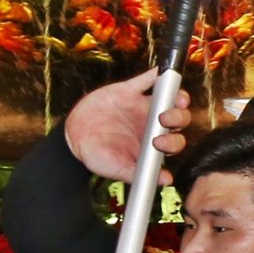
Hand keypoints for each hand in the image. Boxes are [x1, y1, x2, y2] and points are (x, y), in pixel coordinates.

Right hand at [64, 68, 190, 180]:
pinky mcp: (128, 92)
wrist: (74, 138)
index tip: (159, 143)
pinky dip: (154, 75)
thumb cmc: (97, 156)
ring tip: (176, 96)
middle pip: (178, 118)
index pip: (174, 141)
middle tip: (165, 119)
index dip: (173, 141)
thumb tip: (165, 181)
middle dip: (178, 117)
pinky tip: (160, 71)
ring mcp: (142, 106)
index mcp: (153, 143)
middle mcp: (152, 124)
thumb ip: (138, 173)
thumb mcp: (117, 168)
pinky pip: (145, 80)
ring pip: (168, 97)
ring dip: (176, 96)